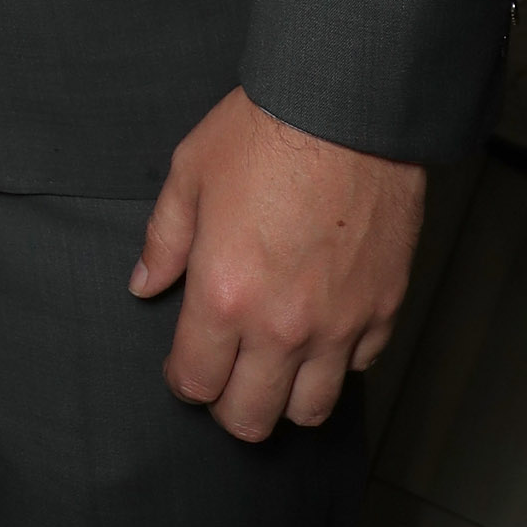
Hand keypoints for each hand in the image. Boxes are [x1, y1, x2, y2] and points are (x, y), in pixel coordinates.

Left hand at [128, 86, 423, 437]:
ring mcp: (338, 327)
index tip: (184, 367)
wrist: (345, 109)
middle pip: (250, 418)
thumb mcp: (189, 173)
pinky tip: (321, 332)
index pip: (196, 382)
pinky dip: (337, 363)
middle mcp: (281, 327)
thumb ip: (163, 240)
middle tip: (225, 374)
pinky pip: (359, 369)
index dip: (183, 381)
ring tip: (273, 367)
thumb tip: (143, 284)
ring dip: (285, 399)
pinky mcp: (383, 312)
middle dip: (228, 405)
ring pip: (310, 412)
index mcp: (224, 296)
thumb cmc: (263, 134)